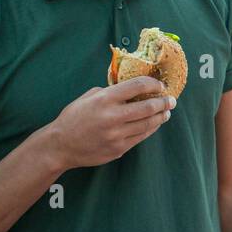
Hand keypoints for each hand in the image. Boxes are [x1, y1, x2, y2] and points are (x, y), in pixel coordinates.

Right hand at [42, 77, 174, 170]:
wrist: (60, 146)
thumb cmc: (73, 118)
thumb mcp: (88, 97)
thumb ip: (110, 91)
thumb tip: (131, 88)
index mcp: (104, 99)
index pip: (137, 86)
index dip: (153, 84)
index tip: (160, 84)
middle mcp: (112, 117)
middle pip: (148, 107)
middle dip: (163, 102)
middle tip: (171, 100)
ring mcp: (116, 135)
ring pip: (148, 124)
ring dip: (160, 117)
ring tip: (166, 112)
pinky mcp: (119, 148)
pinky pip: (141, 137)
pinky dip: (151, 128)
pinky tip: (155, 123)